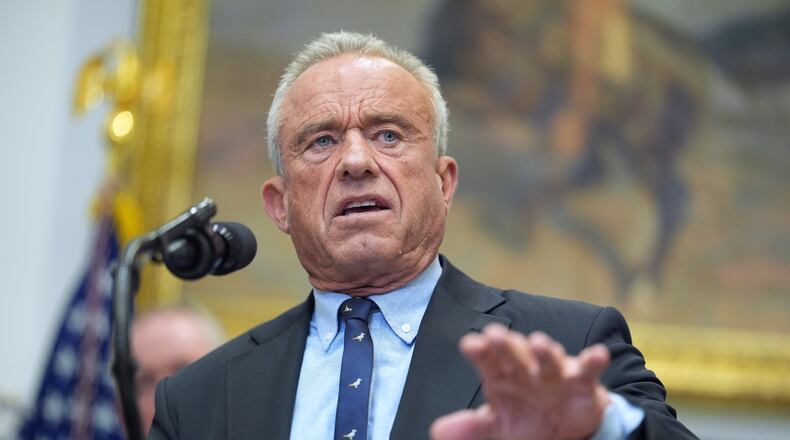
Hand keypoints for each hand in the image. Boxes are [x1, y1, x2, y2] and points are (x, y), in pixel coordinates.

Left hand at [430, 324, 610, 439]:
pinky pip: (588, 369)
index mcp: (502, 376)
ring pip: (549, 359)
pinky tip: (597, 354)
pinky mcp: (581, 381)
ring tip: (540, 343)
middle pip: (515, 354)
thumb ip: (472, 427)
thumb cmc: (526, 420)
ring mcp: (554, 373)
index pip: (487, 361)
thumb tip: (437, 431)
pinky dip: (593, 361)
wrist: (564, 431)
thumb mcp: (498, 428)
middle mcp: (526, 369)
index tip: (470, 344)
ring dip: (545, 351)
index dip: (480, 352)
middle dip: (507, 345)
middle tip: (496, 335)